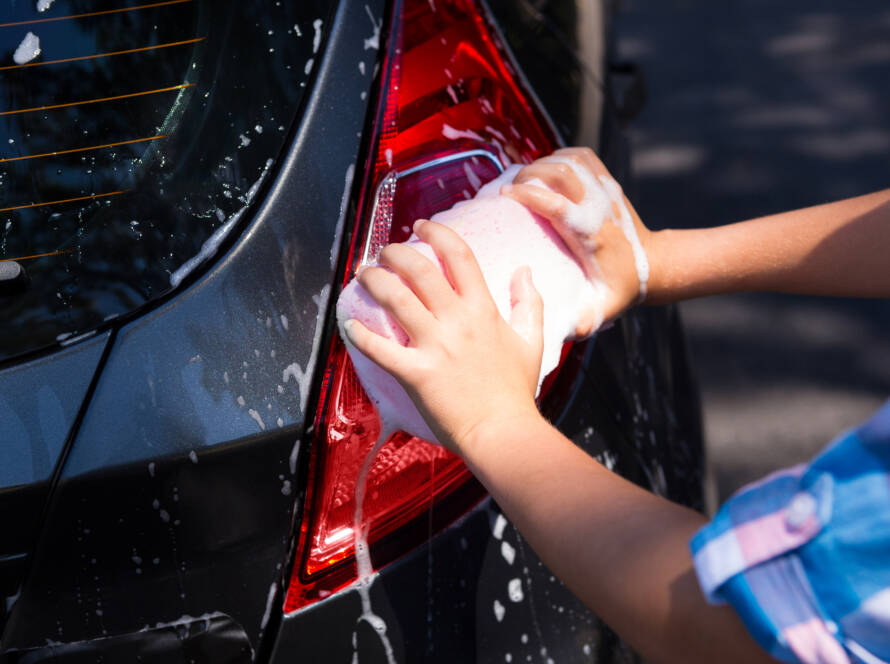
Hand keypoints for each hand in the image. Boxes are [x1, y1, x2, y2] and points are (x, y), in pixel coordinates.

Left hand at [343, 220, 545, 454]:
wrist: (503, 432)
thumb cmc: (515, 391)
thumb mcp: (532, 341)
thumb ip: (529, 302)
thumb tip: (525, 270)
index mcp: (483, 310)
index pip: (459, 256)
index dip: (437, 233)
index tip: (422, 226)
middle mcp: (456, 321)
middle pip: (420, 270)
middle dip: (396, 253)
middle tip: (384, 252)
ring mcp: (434, 347)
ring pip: (396, 300)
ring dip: (375, 281)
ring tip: (364, 274)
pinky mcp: (416, 374)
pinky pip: (381, 349)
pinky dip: (360, 335)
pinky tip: (348, 325)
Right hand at [502, 147, 651, 334]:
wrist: (653, 264)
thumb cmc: (622, 286)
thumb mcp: (603, 309)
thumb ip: (582, 321)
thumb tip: (562, 331)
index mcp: (592, 233)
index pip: (557, 204)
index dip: (529, 195)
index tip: (504, 195)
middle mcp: (599, 205)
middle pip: (560, 172)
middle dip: (529, 174)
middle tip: (511, 189)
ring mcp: (605, 188)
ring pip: (568, 159)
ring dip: (542, 164)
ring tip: (525, 179)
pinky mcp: (607, 180)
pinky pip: (579, 155)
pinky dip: (558, 156)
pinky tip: (547, 171)